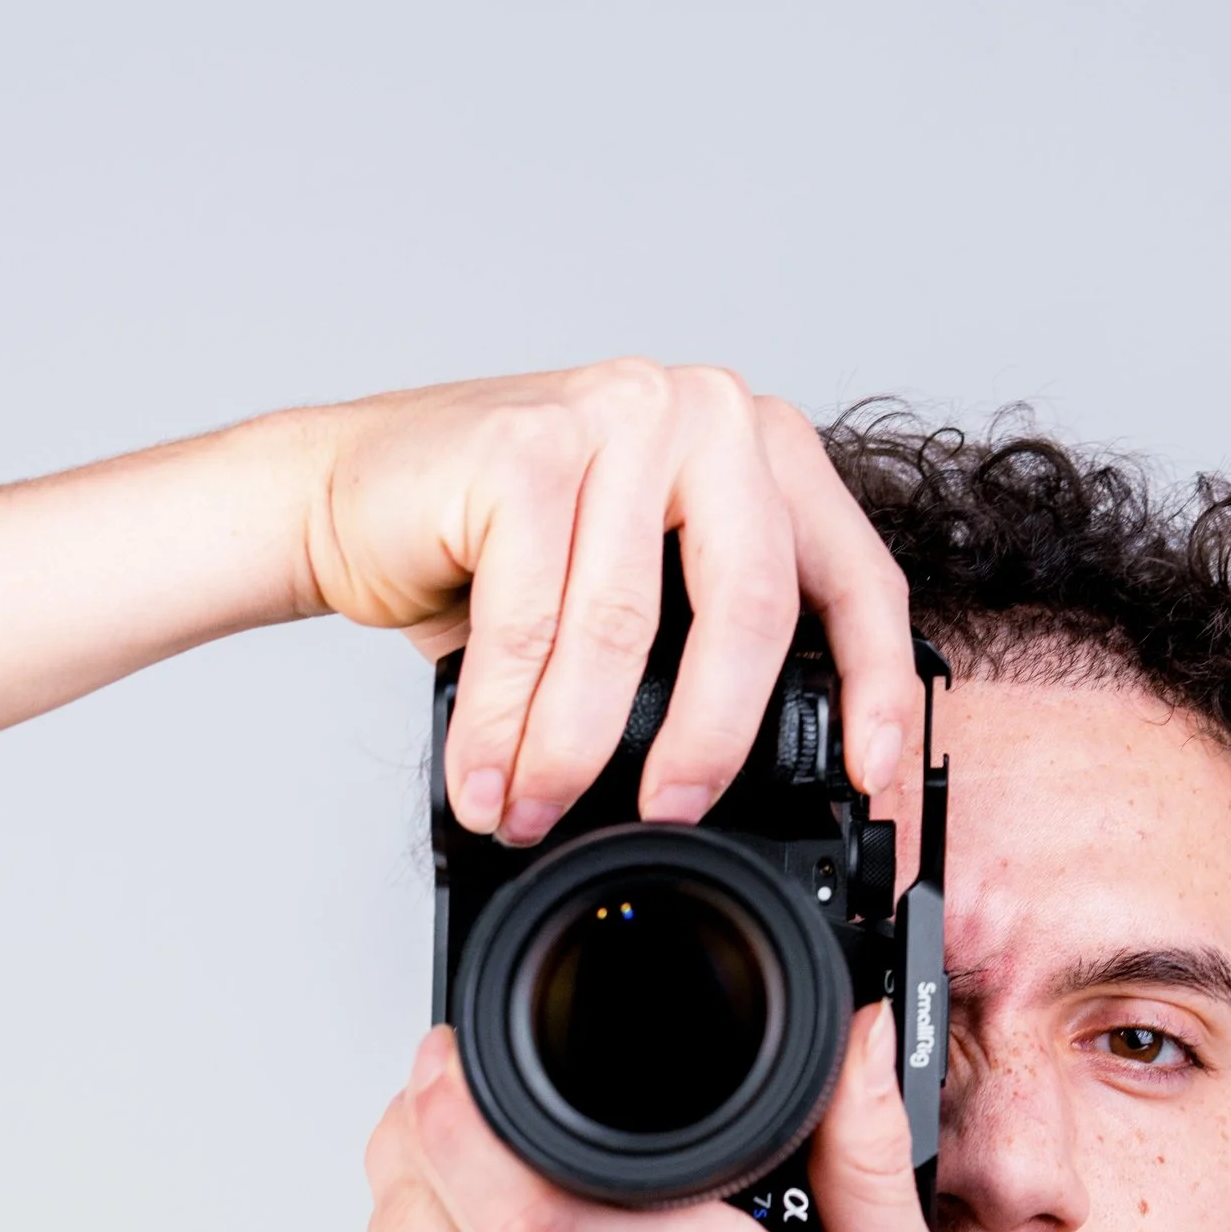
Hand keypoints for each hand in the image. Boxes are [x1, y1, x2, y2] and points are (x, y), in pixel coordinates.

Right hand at [295, 359, 920, 841]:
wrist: (355, 493)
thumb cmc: (503, 549)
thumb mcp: (640, 589)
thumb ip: (711, 644)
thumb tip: (775, 777)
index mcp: (762, 450)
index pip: (854, 577)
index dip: (875, 688)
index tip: (872, 780)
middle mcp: (704, 415)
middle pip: (749, 607)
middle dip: (711, 741)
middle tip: (672, 817)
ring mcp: (616, 417)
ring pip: (623, 630)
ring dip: (573, 752)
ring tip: (538, 815)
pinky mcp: (524, 449)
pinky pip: (529, 626)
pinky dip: (504, 727)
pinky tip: (489, 782)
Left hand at [365, 1006, 946, 1231]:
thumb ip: (867, 1153)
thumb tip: (855, 1037)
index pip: (519, 1193)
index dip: (462, 1103)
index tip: (462, 1052)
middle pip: (424, 1176)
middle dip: (437, 1108)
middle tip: (482, 1095)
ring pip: (389, 1220)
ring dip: (419, 1174)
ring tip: (485, 1176)